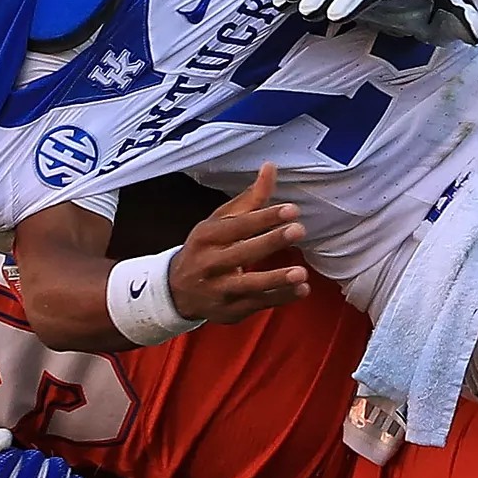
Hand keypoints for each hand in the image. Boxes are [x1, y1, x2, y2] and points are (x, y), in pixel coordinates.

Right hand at [168, 163, 310, 323]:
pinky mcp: (228, 311)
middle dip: (270, 242)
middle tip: (299, 230)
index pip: (236, 226)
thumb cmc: (206, 247)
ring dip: (275, 280)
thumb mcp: (220, 221)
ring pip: (247, 286)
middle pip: (241, 253)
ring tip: (301, 273)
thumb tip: (271, 166)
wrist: (176, 290)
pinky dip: (280, 298)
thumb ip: (250, 198)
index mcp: (206, 237)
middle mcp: (208, 264)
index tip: (292, 210)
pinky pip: (257, 305)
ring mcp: (217, 291)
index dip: (264, 217)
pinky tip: (302, 290)